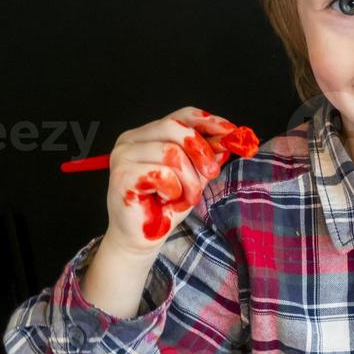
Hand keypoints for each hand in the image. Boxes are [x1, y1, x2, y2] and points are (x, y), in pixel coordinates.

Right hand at [105, 106, 237, 254]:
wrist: (142, 237)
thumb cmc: (164, 206)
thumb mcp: (195, 176)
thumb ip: (207, 155)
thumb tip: (228, 138)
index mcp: (149, 134)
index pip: (182, 115)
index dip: (209, 122)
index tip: (231, 133)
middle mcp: (132, 139)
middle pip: (175, 128)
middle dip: (201, 151)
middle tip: (212, 172)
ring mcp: (123, 155)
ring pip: (170, 152)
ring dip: (189, 179)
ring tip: (186, 196)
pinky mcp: (122, 175)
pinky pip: (161, 174)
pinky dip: (173, 189)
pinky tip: (166, 199)